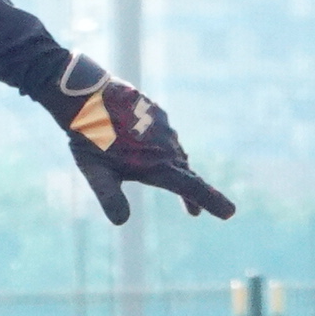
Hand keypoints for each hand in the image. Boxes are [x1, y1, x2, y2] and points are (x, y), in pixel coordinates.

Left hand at [50, 56, 235, 224]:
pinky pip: (166, 136)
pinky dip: (166, 149)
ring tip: (178, 184)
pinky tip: (157, 152)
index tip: (230, 212)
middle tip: (194, 212)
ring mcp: (164, 128)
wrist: (85, 93)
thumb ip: (109, 196)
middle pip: (186, 174)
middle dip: (192, 193)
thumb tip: (121, 222)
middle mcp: (166, 146)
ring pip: (176, 154)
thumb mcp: (95, 171)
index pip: (191, 188)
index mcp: (157, 164)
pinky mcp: (156, 114)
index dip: (211, 201)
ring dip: (178, 170)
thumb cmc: (88, 136)